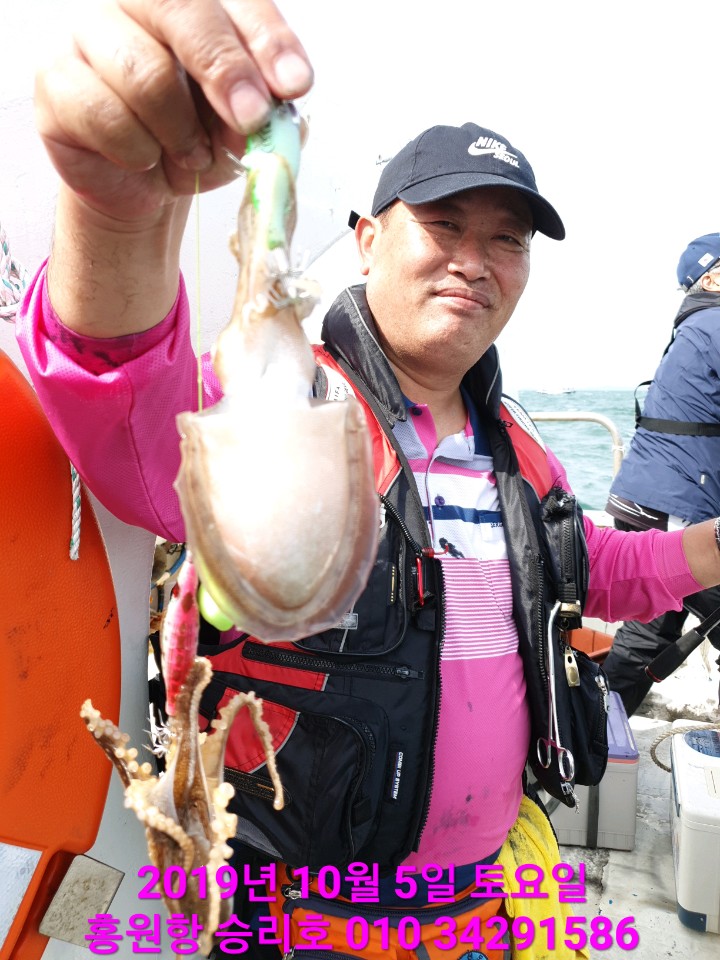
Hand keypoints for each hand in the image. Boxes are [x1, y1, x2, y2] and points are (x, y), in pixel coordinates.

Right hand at [34, 0, 313, 222]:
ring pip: (145, 72)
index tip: (294, 84)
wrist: (141, 184)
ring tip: (188, 155)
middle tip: (251, 118)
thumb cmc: (193, 142)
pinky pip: (104, 114)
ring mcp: (91, 35)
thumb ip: (263, 117)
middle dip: (226, 69)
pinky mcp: (57, 79)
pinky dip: (137, 150)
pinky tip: (143, 159)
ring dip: (180, 132)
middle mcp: (138, 5)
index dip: (268, 40)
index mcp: (195, 6)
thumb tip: (274, 110)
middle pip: (180, 9)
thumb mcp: (240, 133)